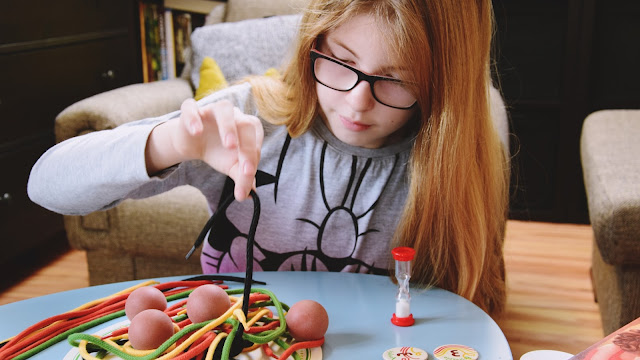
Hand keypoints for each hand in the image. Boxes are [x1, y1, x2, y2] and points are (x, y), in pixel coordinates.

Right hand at [146, 98, 263, 200]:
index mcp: (247, 126)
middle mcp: (234, 114)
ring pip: (224, 108)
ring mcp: (212, 110)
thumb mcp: (231, 167)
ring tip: (230, 145)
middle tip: (243, 166)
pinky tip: (196, 132)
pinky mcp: (191, 111)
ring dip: (228, 126)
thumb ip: (242, 178)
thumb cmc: (218, 152)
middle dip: (247, 144)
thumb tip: (251, 195)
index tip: (248, 173)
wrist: (192, 144)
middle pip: (245, 123)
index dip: (254, 154)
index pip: (257, 137)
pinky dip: (194, 118)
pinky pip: (191, 108)